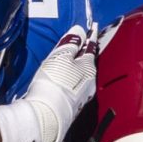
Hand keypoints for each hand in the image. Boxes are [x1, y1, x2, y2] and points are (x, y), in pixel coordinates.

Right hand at [23, 24, 98, 141]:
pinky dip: (76, 76)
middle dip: (87, 51)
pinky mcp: (74, 105)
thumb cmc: (54, 80)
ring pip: (85, 73)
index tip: (94, 26)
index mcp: (88, 66)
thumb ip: (71, 44)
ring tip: (78, 57)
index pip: (91, 46)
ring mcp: (84, 94)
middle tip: (87, 40)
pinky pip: (78, 84)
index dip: (90, 36)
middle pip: (89, 61)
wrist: (47, 115)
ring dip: (82, 64)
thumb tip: (81, 30)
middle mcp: (90, 80)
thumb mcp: (61, 57)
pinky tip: (71, 76)